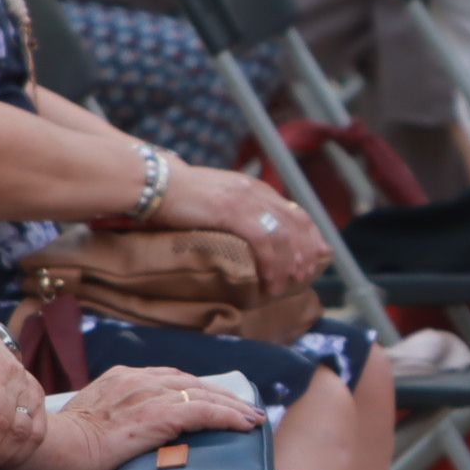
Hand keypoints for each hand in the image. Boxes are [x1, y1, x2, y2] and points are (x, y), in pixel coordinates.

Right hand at [26, 366, 266, 469]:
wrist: (47, 447)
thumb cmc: (58, 444)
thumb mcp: (88, 420)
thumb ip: (110, 417)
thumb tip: (121, 434)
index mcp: (120, 378)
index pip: (168, 378)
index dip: (195, 389)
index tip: (214, 399)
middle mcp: (136, 379)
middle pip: (191, 382)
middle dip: (221, 395)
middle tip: (244, 409)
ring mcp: (146, 395)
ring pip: (202, 395)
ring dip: (232, 407)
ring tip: (253, 419)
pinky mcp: (156, 416)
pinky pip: (203, 412)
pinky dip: (228, 417)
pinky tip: (245, 426)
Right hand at [158, 162, 331, 292]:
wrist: (152, 182)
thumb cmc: (178, 197)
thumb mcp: (216, 200)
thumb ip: (236, 212)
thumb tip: (248, 235)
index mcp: (254, 188)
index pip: (295, 212)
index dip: (310, 236)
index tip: (317, 257)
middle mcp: (255, 191)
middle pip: (297, 224)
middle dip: (306, 253)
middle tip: (305, 277)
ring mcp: (245, 200)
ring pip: (284, 236)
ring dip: (289, 265)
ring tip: (284, 287)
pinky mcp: (231, 211)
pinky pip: (264, 241)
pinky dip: (272, 264)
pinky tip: (269, 282)